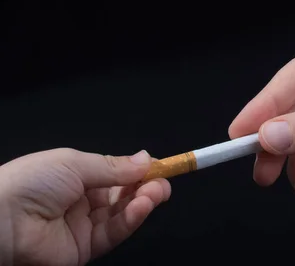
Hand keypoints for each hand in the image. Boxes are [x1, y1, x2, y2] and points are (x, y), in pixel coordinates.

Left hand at [0, 148, 169, 265]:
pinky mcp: (85, 249)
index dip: (137, 170)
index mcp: (74, 175)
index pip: (114, 173)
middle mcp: (81, 200)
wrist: (0, 223)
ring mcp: (83, 226)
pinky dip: (132, 219)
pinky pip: (114, 232)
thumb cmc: (33, 182)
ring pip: (122, 213)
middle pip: (121, 194)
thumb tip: (147, 158)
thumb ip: (113, 167)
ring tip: (159, 192)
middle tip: (165, 181)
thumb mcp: (74, 164)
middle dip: (145, 186)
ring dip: (143, 201)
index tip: (161, 165)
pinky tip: (144, 206)